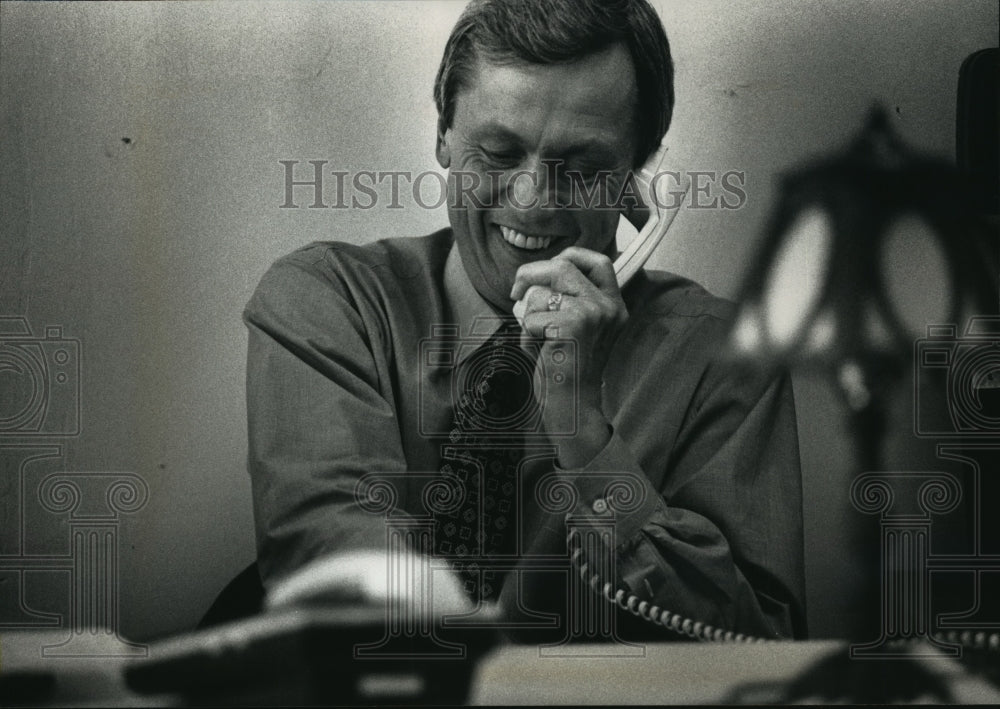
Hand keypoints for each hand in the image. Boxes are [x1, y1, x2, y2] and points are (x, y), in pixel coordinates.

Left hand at [510, 247, 627, 467]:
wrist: (573, 406)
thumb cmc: (565, 367)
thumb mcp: (574, 326)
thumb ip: (568, 299)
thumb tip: (533, 274)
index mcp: (613, 304)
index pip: (599, 260)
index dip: (569, 256)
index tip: (544, 271)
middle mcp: (608, 306)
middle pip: (563, 266)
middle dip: (530, 274)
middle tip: (515, 293)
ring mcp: (593, 315)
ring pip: (540, 293)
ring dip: (526, 316)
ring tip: (538, 340)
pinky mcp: (572, 326)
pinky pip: (531, 316)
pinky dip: (526, 336)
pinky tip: (539, 353)